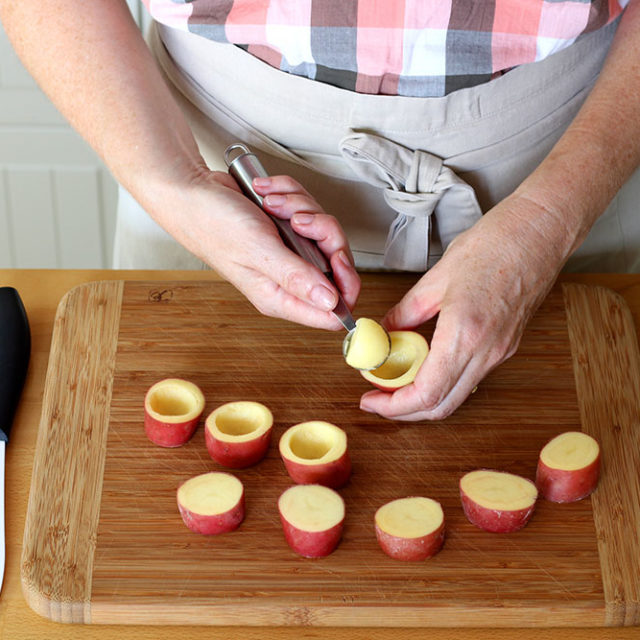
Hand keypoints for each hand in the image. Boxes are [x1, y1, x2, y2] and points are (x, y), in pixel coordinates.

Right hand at [174, 170, 359, 329]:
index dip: (345, 286)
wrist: (193, 190)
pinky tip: (268, 196)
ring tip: (272, 205)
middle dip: (322, 232)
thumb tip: (331, 302)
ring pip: (324, 232)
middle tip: (298, 221)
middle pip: (337, 264)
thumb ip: (297, 277)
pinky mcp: (288, 229)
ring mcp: (289, 252)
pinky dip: (291, 196)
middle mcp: (288, 279)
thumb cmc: (213, 225)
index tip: (336, 257)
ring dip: (301, 208)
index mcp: (280, 297)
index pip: (332, 312)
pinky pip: (309, 210)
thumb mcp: (258, 252)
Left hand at [359, 193, 569, 420]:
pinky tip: (423, 366)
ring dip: (423, 399)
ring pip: (456, 397)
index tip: (371, 400)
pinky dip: (441, 382)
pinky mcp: (506, 347)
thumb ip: (406, 312)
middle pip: (441, 406)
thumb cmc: (494, 244)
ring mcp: (499, 353)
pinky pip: (470, 378)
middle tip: (377, 398)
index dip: (393, 406)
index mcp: (465, 334)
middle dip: (404, 410)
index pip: (426, 394)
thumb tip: (385, 333)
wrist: (539, 233)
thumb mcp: (436, 278)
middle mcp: (486, 352)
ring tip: (395, 382)